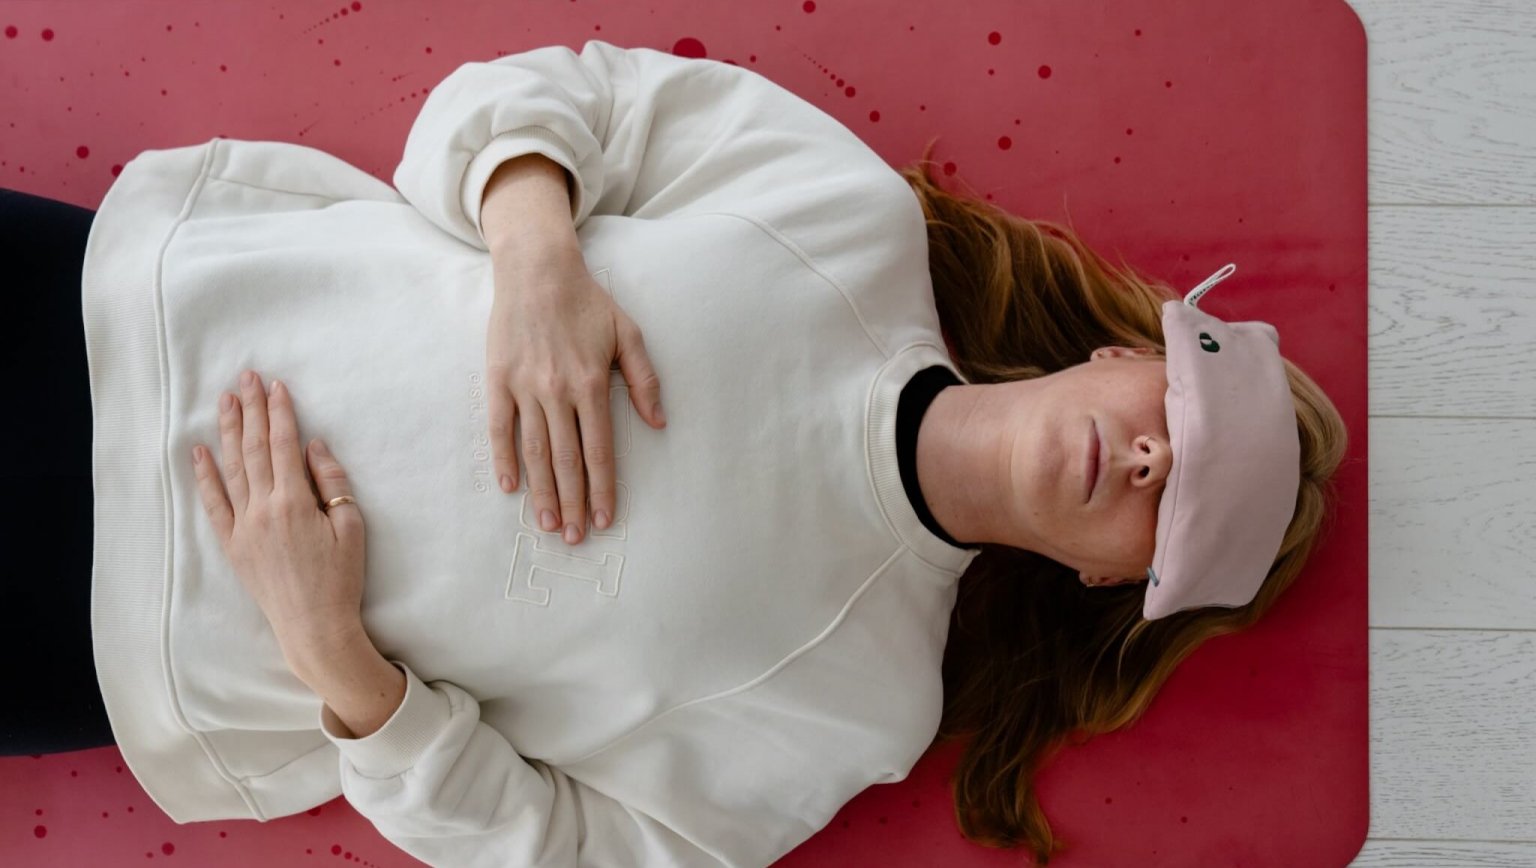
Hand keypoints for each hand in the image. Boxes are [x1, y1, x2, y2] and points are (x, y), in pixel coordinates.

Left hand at [191, 369, 366, 661]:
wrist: (314, 626)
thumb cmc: (341, 578)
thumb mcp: (352, 527)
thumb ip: (332, 482)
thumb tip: (313, 446)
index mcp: (295, 502)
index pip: (285, 445)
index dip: (280, 413)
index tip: (276, 386)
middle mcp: (263, 509)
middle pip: (255, 449)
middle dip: (252, 410)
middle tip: (246, 378)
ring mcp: (244, 527)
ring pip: (232, 468)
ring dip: (229, 431)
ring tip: (226, 401)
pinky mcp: (233, 545)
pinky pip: (214, 504)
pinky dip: (205, 476)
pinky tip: (199, 452)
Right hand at [487, 251, 665, 544]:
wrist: (537, 270)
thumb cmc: (587, 302)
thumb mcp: (628, 333)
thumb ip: (644, 380)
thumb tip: (659, 423)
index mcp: (592, 383)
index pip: (599, 450)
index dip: (602, 489)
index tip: (605, 519)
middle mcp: (558, 391)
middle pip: (567, 460)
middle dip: (572, 503)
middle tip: (575, 538)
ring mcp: (525, 387)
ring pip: (535, 451)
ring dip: (542, 491)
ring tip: (547, 525)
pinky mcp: (498, 379)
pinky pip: (499, 426)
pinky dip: (503, 457)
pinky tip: (510, 486)